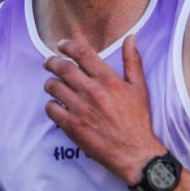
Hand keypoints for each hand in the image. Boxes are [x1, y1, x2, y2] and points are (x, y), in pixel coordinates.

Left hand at [43, 35, 163, 182]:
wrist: (135, 153)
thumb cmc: (138, 121)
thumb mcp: (140, 88)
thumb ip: (133, 61)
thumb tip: (131, 37)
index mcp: (108, 79)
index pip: (82, 53)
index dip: (68, 45)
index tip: (62, 45)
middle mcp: (92, 91)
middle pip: (62, 67)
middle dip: (52, 61)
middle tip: (49, 62)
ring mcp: (80, 109)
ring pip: (53, 86)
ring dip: (50, 83)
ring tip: (52, 84)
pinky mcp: (72, 126)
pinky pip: (51, 109)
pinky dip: (50, 105)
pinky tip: (57, 106)